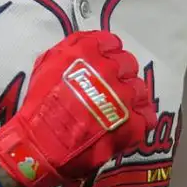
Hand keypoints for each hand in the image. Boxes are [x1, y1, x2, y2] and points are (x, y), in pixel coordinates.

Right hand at [0, 31, 154, 186]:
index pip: (111, 43)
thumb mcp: (47, 64)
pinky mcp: (132, 123)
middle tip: (108, 88)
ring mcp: (124, 97)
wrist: (42, 143)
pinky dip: (139, 119)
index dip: (107, 54)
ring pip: (139, 89)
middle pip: (128, 64)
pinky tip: (127, 123)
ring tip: (118, 108)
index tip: (102, 65)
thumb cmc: (40, 104)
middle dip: (120, 74)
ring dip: (130, 96)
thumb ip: (71, 49)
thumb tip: (89, 46)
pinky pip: (147, 116)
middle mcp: (110, 69)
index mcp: (89, 51)